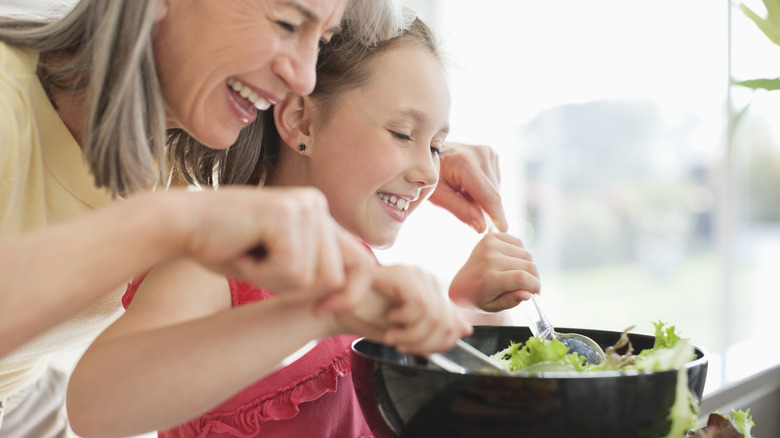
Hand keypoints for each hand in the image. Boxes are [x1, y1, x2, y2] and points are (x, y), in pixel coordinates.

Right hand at [176, 187, 373, 303]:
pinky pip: (291, 271)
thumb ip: (312, 271)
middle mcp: (317, 204)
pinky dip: (262, 275)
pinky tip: (241, 252)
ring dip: (275, 282)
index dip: (348, 295)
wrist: (180, 225)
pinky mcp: (287, 214)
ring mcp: (305, 205)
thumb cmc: (225, 247)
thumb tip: (345, 297)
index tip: (319, 311)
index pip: (360, 262)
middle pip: (334, 276)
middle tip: (257, 268)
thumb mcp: (279, 263)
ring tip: (248, 256)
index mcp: (319, 213)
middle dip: (295, 289)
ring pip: (313, 278)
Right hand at [335, 265, 472, 355]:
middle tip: (401, 345)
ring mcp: (415, 274)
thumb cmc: (366, 316)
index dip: (441, 343)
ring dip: (412, 336)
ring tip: (393, 335)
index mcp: (429, 291)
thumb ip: (434, 329)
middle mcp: (426, 279)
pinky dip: (405, 322)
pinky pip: (420, 306)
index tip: (416, 350)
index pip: (454, 321)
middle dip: (425, 343)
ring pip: (435, 317)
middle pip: (448, 322)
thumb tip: (466, 329)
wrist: (333, 306)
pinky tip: (391, 320)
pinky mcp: (403, 274)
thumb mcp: (404, 330)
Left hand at [430, 142, 506, 232]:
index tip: (505, 232)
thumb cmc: (429, 177)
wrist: (426, 153)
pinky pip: (494, 182)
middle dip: (483, 208)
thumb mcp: (437, 196)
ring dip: (482, 198)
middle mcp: (481, 154)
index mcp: (465, 163)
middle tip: (460, 204)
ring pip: (495, 190)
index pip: (489, 196)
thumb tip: (483, 228)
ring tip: (460, 191)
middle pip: (493, 195)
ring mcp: (488, 151)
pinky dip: (483, 189)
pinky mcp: (491, 153)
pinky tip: (466, 184)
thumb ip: (460, 211)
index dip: (498, 216)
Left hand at [449, 232, 539, 311]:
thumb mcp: (494, 307)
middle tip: (528, 286)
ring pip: (526, 254)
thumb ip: (512, 301)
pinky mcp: (490, 237)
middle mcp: (489, 259)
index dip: (535, 286)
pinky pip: (519, 243)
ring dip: (526, 266)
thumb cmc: (479, 299)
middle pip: (528, 265)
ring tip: (516, 274)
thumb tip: (528, 294)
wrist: (461, 285)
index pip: (522, 278)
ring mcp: (489, 245)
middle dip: (534, 278)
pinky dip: (519, 253)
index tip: (536, 292)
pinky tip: (511, 262)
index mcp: (489, 279)